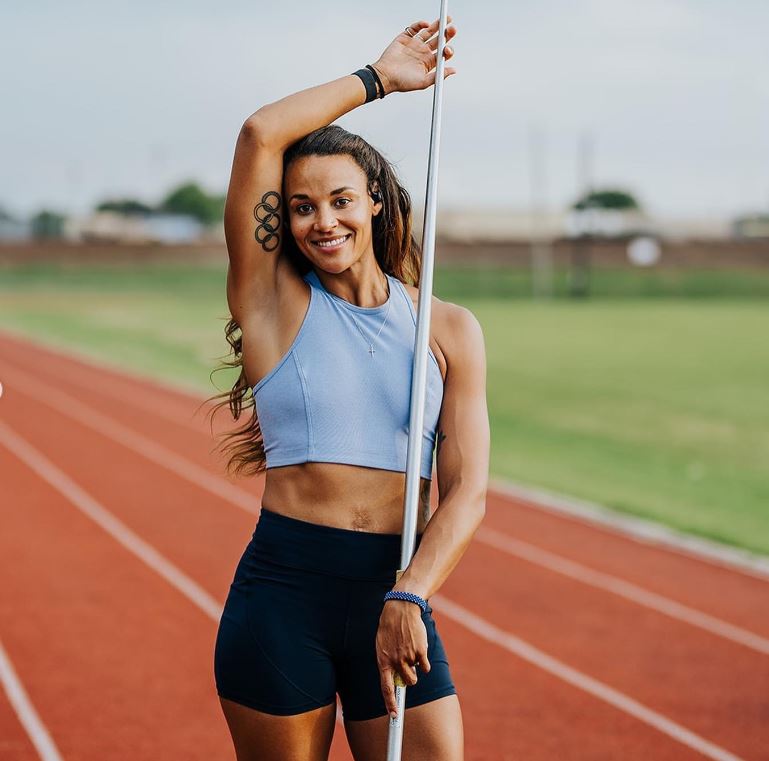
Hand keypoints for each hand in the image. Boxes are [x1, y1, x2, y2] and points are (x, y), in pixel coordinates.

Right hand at [371, 17, 456, 95]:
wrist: (385, 76)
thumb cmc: (402, 82)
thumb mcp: (423, 82)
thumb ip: (438, 76)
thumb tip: (453, 70)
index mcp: (428, 63)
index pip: (442, 53)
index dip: (448, 50)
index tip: (448, 49)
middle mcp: (423, 53)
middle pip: (439, 40)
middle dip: (447, 34)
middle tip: (452, 29)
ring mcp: (414, 44)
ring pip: (429, 32)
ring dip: (438, 25)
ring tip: (446, 19)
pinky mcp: (405, 38)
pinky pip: (415, 28)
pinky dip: (421, 24)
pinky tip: (426, 24)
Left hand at [375, 600, 431, 717]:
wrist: (401, 609)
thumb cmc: (390, 627)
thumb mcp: (382, 645)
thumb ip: (388, 661)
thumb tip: (395, 678)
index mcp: (383, 660)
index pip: (386, 688)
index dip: (390, 703)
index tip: (394, 715)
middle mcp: (396, 661)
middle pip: (406, 683)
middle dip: (409, 679)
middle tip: (409, 668)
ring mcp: (408, 656)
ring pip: (416, 675)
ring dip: (416, 669)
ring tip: (412, 653)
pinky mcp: (420, 651)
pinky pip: (425, 666)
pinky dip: (424, 661)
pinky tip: (419, 648)